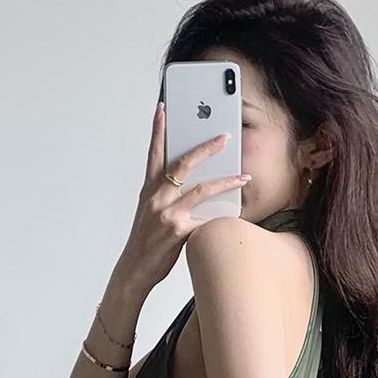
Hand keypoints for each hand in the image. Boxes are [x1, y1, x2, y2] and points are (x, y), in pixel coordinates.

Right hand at [113, 99, 250, 292]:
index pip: (153, 153)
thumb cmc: (144, 241)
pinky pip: (206, 218)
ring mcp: (167, 214)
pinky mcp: (178, 232)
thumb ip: (165, 195)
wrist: (134, 269)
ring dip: (226, 181)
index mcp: (148, 190)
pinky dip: (222, 213)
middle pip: (183, 164)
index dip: (157, 129)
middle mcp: (156, 198)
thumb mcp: (149, 212)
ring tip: (243, 176)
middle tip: (224, 137)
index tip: (163, 108)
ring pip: (202, 190)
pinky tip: (237, 209)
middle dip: (206, 148)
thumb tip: (192, 184)